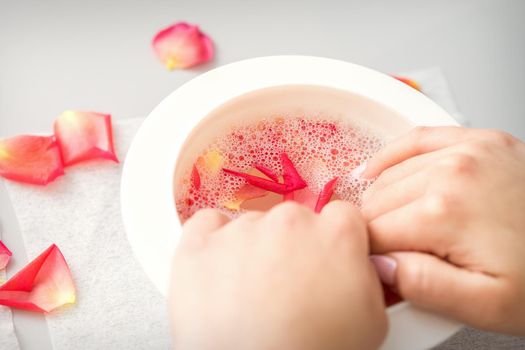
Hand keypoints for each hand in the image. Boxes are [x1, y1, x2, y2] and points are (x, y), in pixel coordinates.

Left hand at [169, 201, 386, 349]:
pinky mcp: (199, 245)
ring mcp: (240, 230)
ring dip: (252, 250)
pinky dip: (213, 244)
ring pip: (251, 226)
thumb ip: (368, 278)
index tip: (326, 260)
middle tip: (286, 289)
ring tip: (249, 295)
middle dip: (293, 247)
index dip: (335, 242)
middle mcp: (288, 221)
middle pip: (294, 220)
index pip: (342, 218)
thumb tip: (358, 264)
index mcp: (336, 233)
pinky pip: (207, 225)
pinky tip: (220, 272)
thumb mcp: (372, 321)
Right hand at [362, 126, 524, 333]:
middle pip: (376, 205)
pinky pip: (416, 138)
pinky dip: (390, 155)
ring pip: (388, 175)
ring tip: (393, 226)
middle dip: (377, 232)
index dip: (370, 257)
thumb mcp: (488, 306)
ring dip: (380, 201)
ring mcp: (465, 151)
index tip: (381, 270)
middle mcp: (450, 173)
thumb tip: (380, 265)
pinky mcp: (478, 140)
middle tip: (394, 255)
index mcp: (443, 214)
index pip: (373, 234)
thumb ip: (424, 287)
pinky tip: (377, 171)